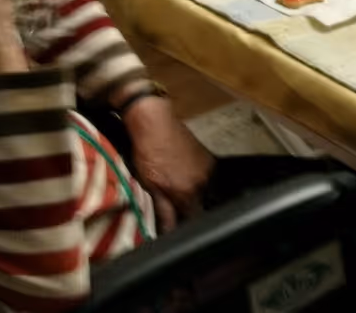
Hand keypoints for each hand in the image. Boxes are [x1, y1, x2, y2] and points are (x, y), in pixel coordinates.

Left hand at [123, 95, 214, 231]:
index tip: (174, 223)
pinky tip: (180, 173)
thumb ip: (163, 210)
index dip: (183, 223)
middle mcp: (203, 182)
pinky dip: (194, 179)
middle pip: (198, 205)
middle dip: (185, 207)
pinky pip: (204, 176)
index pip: (192, 218)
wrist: (155, 122)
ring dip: (190, 193)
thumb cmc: (148, 152)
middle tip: (169, 202)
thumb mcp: (151, 185)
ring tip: (173, 184)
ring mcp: (207, 168)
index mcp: (187, 192)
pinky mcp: (207, 157)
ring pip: (201, 191)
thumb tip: (168, 231)